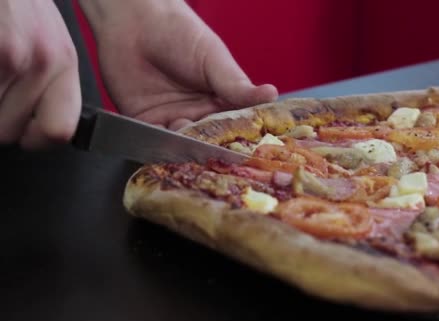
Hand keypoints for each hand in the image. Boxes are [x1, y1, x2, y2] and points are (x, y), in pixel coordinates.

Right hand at [0, 1, 80, 148]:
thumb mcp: (39, 32)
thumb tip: (37, 127)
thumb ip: (44, 78)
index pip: (60, 131)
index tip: (21, 134)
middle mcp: (38, 59)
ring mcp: (6, 57)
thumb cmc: (10, 2)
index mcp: (61, 59)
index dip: (33, 139)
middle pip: (9, 132)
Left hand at [80, 0, 277, 130]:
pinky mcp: (144, 122)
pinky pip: (153, 142)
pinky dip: (159, 147)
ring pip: (182, 146)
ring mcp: (171, 120)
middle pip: (209, 142)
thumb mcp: (214, 59)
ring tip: (189, 137)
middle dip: (211, 148)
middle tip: (214, 149)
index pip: (235, 126)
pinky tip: (166, 141)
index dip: (240, 138)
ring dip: (185, 148)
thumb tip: (271, 94)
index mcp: (220, 101)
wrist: (135, 20)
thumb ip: (236, 85)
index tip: (246, 146)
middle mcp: (198, 114)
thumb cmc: (180, 32)